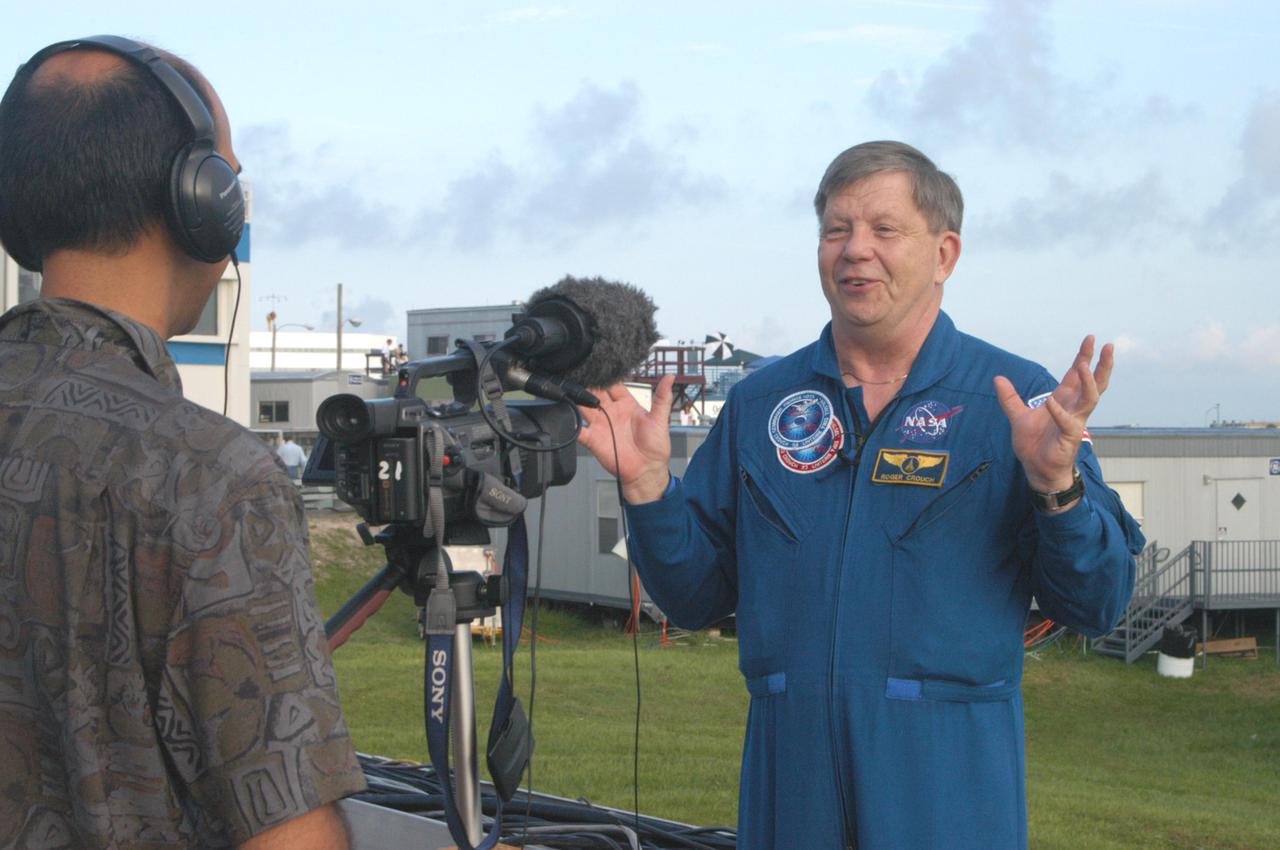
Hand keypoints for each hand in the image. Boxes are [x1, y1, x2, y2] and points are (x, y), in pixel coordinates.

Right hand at [577, 375, 674, 503]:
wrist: (647, 471)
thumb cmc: (656, 447)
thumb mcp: (660, 419)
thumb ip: (662, 397)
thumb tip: (670, 377)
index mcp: (626, 404)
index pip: (613, 385)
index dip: (607, 375)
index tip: (600, 366)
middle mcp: (611, 412)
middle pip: (595, 393)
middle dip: (588, 384)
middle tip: (582, 374)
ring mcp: (601, 425)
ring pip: (584, 407)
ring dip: (578, 400)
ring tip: (572, 391)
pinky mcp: (593, 440)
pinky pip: (579, 431)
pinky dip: (572, 425)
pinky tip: (568, 417)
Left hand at [994, 336, 1113, 493]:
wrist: (1036, 468)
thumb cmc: (1033, 444)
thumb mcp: (1018, 416)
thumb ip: (1009, 398)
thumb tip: (998, 378)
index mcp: (1064, 400)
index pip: (1077, 374)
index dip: (1084, 357)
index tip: (1091, 338)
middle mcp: (1073, 408)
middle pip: (1095, 383)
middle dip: (1102, 365)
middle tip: (1108, 346)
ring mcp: (1075, 421)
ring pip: (1091, 399)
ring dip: (1088, 382)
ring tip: (1083, 365)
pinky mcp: (1070, 437)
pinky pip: (1068, 421)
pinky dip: (1059, 412)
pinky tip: (1051, 402)